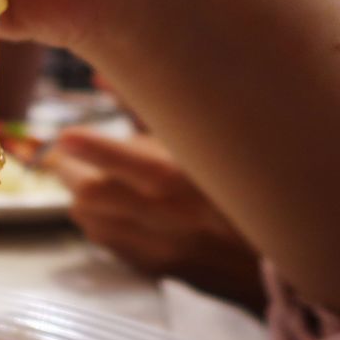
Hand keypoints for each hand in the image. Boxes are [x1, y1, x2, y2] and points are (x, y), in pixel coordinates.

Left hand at [46, 129, 265, 311]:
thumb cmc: (238, 179)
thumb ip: (149, 108)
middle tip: (66, 157)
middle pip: (94, 195)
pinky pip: (106, 242)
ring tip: (86, 178)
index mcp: (191, 176)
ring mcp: (161, 244)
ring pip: (91, 220)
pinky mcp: (155, 265)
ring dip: (80, 197)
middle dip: (69, 171)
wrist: (273, 246)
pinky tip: (108, 208)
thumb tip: (99, 75)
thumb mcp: (203, 139)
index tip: (67, 136)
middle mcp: (172, 214)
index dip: (96, 149)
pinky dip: (97, 221)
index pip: (136, 163)